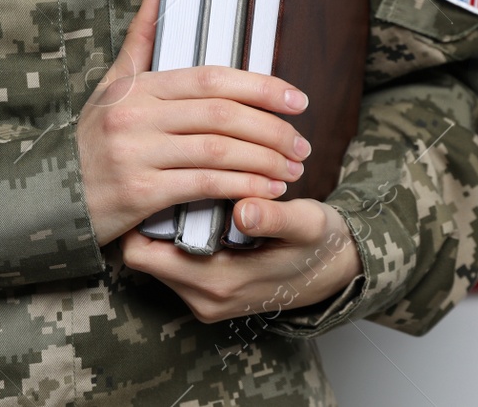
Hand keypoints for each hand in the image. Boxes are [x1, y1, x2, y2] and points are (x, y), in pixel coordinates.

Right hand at [76, 0, 312, 245]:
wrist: (53, 198)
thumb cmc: (92, 141)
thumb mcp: (112, 86)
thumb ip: (142, 39)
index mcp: (136, 87)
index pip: (210, 78)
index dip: (260, 87)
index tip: (296, 99)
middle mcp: (135, 116)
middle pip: (221, 115)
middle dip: (271, 130)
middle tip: (301, 145)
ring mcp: (136, 154)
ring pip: (218, 151)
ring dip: (265, 161)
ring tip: (292, 170)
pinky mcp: (139, 193)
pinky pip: (204, 185)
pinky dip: (243, 187)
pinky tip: (265, 192)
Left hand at [120, 197, 363, 321]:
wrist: (338, 272)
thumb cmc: (320, 244)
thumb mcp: (306, 224)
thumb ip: (275, 218)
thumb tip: (245, 210)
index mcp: (219, 283)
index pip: (142, 254)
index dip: (139, 217)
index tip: (150, 182)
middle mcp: (204, 298)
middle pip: (143, 255)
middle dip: (149, 218)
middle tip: (163, 179)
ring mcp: (205, 298)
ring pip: (157, 258)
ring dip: (164, 226)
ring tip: (179, 190)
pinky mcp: (209, 292)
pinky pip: (175, 263)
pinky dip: (178, 236)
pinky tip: (195, 206)